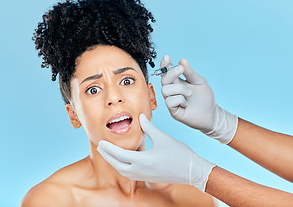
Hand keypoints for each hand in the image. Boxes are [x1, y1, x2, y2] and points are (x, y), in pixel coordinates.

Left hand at [97, 114, 215, 190]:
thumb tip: (141, 116)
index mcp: (143, 161)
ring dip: (114, 162)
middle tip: (100, 147)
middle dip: (107, 156)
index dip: (109, 149)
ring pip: (123, 171)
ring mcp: (144, 176)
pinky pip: (130, 173)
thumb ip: (149, 127)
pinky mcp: (148, 177)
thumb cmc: (179, 154)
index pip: (119, 155)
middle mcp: (141, 171)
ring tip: (109, 154)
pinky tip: (124, 161)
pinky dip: (123, 167)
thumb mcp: (163, 138)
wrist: (192, 170)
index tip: (101, 143)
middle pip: (117, 165)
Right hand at [160, 55, 237, 143]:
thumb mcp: (199, 81)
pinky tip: (186, 103)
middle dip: (171, 73)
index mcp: (177, 82)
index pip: (166, 72)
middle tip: (181, 69)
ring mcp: (172, 101)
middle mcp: (172, 91)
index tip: (167, 57)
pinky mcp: (173, 111)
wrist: (212, 114)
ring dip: (179, 89)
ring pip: (165, 90)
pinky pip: (169, 102)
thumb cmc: (205, 98)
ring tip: (190, 93)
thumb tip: (182, 60)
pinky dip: (179, 99)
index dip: (164, 65)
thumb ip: (190, 72)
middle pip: (163, 80)